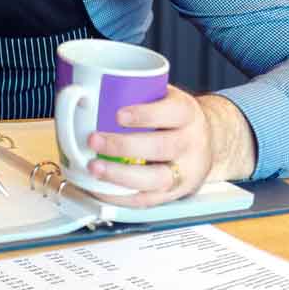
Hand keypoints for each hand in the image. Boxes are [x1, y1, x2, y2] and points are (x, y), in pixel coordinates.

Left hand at [85, 87, 256, 207]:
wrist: (207, 140)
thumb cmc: (173, 116)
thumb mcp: (163, 95)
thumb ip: (134, 92)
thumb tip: (81, 89)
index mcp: (186, 113)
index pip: (171, 112)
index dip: (145, 114)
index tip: (118, 114)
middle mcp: (190, 143)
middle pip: (162, 147)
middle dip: (124, 146)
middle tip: (93, 140)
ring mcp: (185, 171)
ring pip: (156, 178)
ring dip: (120, 175)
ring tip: (94, 167)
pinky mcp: (175, 193)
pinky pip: (148, 200)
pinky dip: (122, 197)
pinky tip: (101, 188)